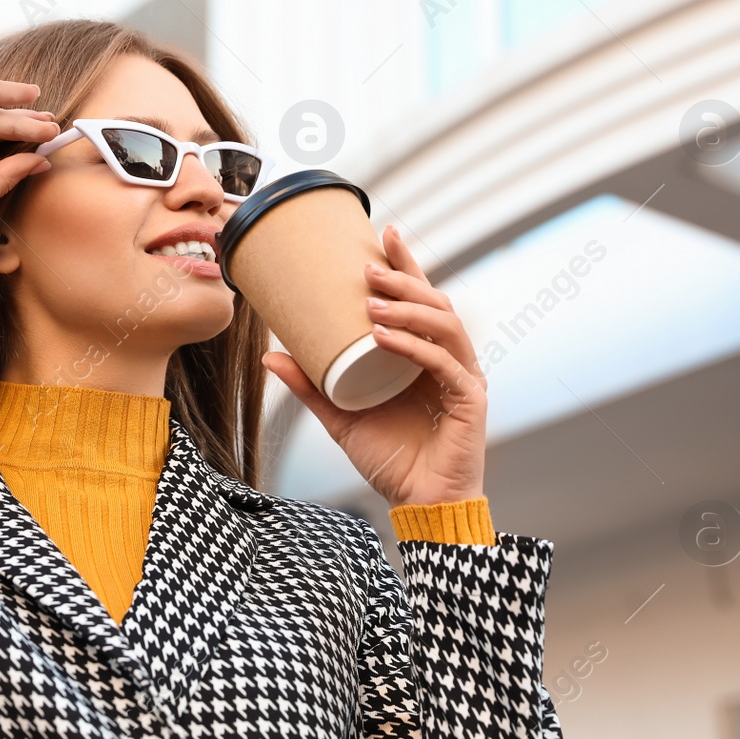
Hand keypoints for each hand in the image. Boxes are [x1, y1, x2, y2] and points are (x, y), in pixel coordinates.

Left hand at [262, 225, 487, 507]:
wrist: (420, 506)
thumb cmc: (390, 460)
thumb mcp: (341, 417)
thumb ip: (311, 387)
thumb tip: (270, 356)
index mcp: (424, 355)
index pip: (420, 299)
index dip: (406, 264)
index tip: (382, 232)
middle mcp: (448, 359)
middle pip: (435, 302)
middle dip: (404, 278)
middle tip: (367, 267)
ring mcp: (463, 378)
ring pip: (445, 324)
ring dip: (408, 307)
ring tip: (370, 301)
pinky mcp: (469, 401)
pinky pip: (444, 363)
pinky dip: (414, 346)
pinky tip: (384, 337)